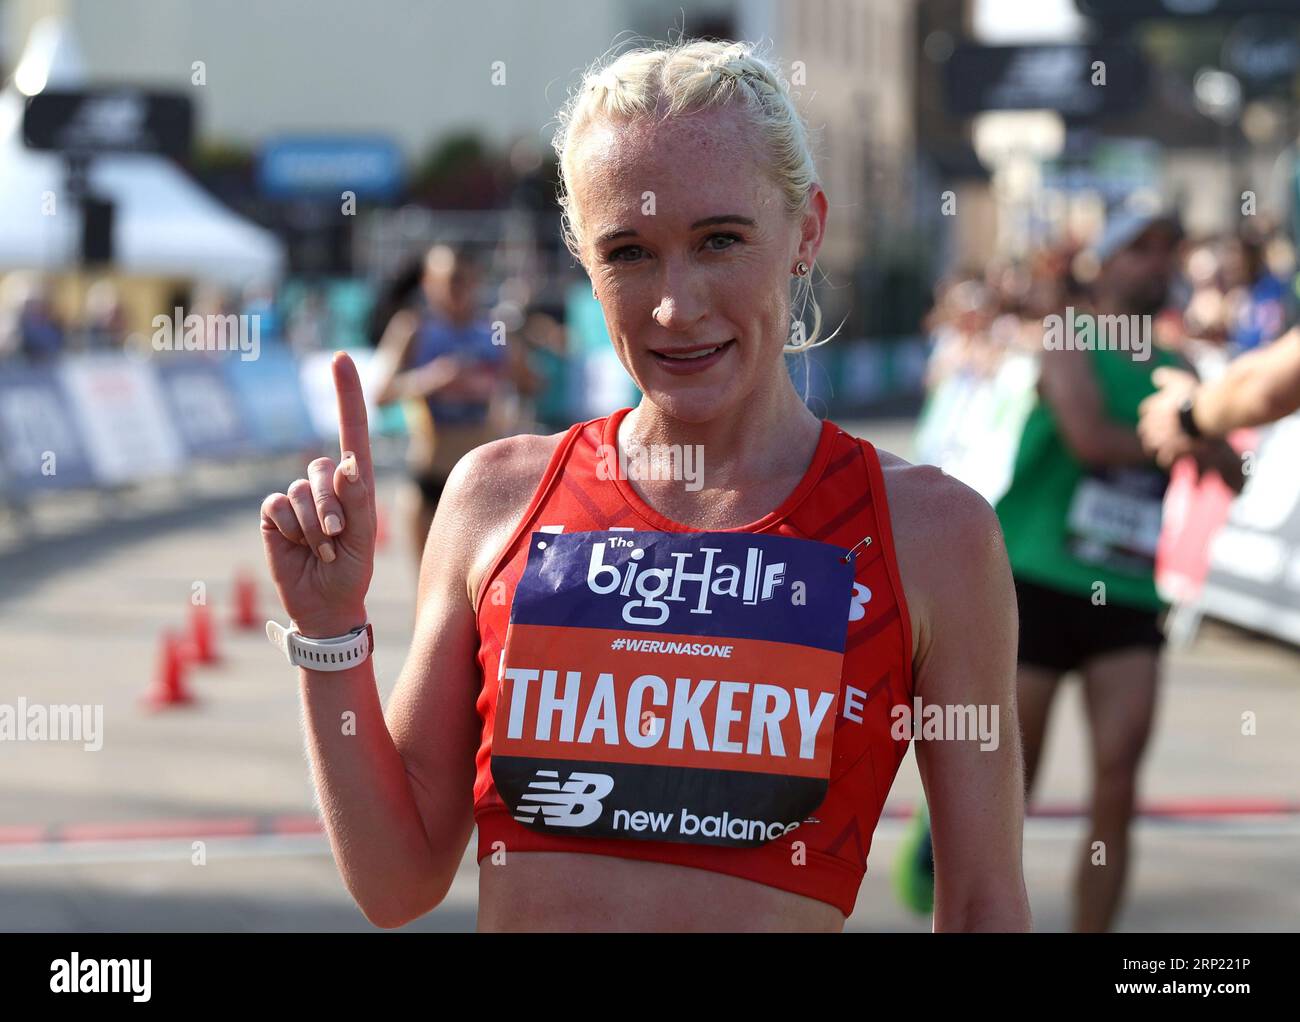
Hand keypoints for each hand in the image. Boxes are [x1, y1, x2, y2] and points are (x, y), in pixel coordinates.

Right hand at [260, 352, 375, 636]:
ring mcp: (298, 496)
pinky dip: (290, 530)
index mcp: (356, 483)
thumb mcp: (363, 540)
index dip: (346, 394)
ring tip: (323, 551)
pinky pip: (277, 506)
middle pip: (322, 469)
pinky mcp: (274, 513)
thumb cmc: (352, 571)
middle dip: (331, 508)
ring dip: (312, 527)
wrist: (323, 603)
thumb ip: (358, 502)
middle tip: (338, 539)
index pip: (352, 431)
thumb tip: (349, 466)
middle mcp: (326, 483)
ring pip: (301, 492)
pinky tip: (297, 547)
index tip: (342, 358)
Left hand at [1138, 367, 1198, 467]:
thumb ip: (1167, 377)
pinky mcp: (1170, 450)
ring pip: (1151, 446)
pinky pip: (1163, 459)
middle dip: (1152, 432)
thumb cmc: (1195, 395)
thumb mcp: (1180, 381)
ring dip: (1158, 447)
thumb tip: (1156, 375)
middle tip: (1163, 433)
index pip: (1145, 410)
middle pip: (1145, 430)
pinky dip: (1168, 459)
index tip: (1161, 415)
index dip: (1153, 413)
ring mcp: (1159, 438)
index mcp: (1152, 407)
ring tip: (1167, 447)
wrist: (1208, 413)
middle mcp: (1151, 424)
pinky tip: (1174, 457)